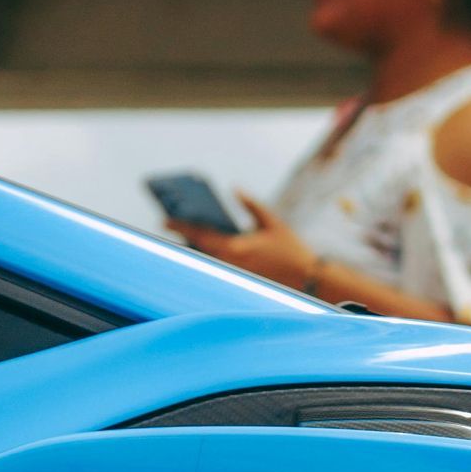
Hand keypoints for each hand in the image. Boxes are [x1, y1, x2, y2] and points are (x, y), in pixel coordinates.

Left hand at [166, 193, 322, 293]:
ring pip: (207, 260)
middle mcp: (231, 263)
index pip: (201, 235)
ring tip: (180, 234)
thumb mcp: (271, 222)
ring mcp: (235, 275)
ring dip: (193, 247)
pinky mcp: (240, 281)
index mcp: (236, 247)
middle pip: (198, 249)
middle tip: (166, 224)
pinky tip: (200, 247)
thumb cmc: (290, 250)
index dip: (181, 226)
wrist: (306, 279)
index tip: (164, 219)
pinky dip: (208, 256)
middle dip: (183, 236)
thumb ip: (251, 205)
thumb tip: (235, 189)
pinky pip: (218, 267)